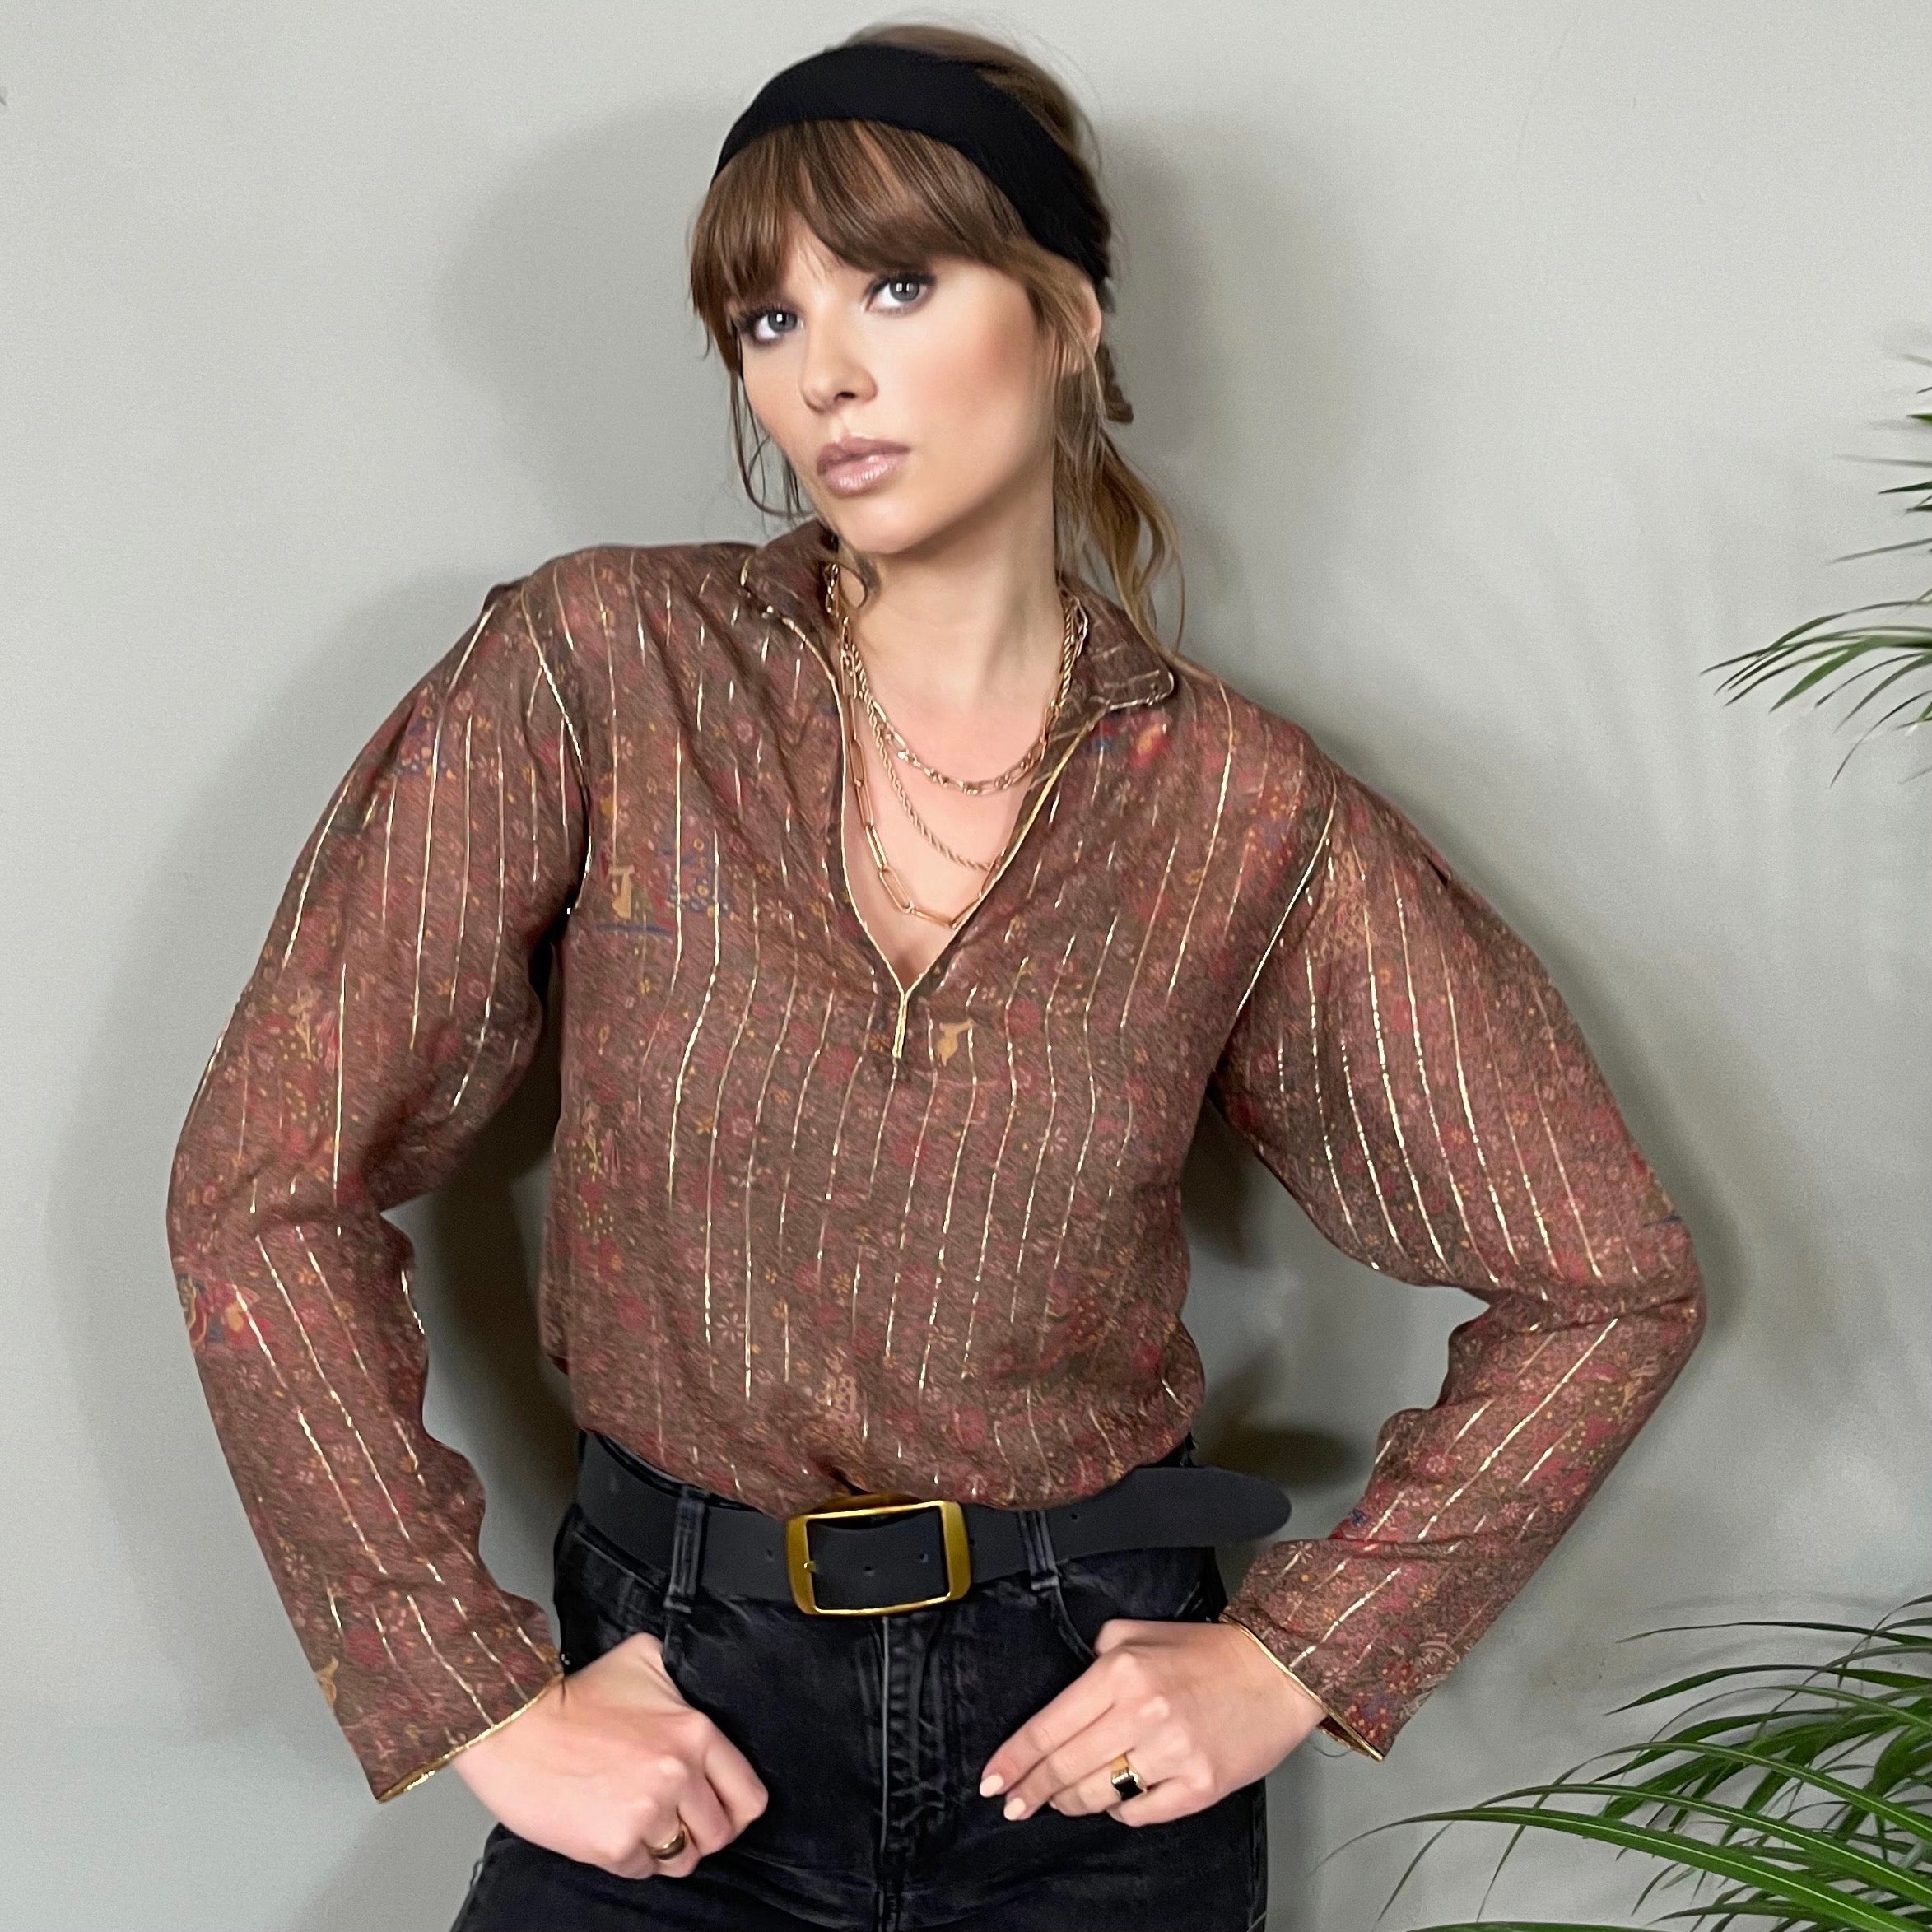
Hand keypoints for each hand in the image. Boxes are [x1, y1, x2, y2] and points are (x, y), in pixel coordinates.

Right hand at [448, 1631, 767, 1877]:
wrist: (517, 1726)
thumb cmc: (575, 1696)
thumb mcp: (642, 1658)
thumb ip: (679, 1672)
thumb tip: (694, 1677)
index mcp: (695, 1732)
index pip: (749, 1796)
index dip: (735, 1808)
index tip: (719, 1809)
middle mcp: (679, 1774)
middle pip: (720, 1835)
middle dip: (699, 1832)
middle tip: (675, 1820)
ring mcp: (648, 1813)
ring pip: (683, 1859)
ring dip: (666, 1848)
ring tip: (640, 1824)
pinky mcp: (615, 1845)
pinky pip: (642, 1871)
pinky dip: (630, 1858)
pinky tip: (610, 1828)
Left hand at [978, 1617, 1326, 1826]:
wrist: (1278, 1672)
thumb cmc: (1209, 1653)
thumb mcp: (1142, 1632)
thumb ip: (1098, 1654)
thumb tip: (1070, 1689)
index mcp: (1122, 1671)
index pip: (1049, 1726)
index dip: (1014, 1759)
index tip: (992, 1780)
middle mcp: (1142, 1713)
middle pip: (1065, 1767)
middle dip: (1032, 1790)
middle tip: (1014, 1803)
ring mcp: (1173, 1754)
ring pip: (1098, 1796)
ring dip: (1071, 1802)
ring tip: (1060, 1800)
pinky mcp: (1199, 1786)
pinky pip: (1140, 1814)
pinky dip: (1121, 1812)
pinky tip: (1116, 1801)